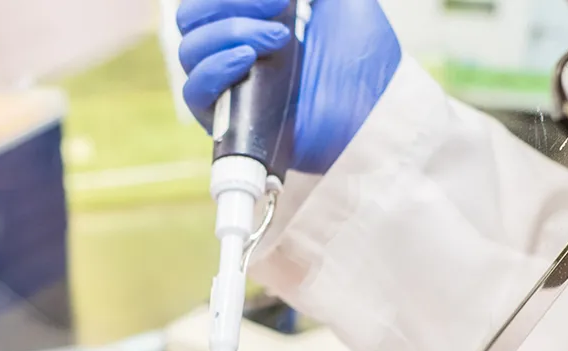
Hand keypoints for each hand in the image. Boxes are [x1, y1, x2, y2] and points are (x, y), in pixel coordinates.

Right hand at [178, 0, 401, 173]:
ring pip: (190, 50)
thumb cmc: (364, 58)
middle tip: (277, 7)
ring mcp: (228, 84)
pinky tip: (246, 59)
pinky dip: (214, 68)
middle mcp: (232, 48)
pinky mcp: (227, 121)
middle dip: (226, 3)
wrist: (376, 110)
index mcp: (250, 18)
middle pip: (191, 18)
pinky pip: (194, 92)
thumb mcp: (341, 2)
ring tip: (279, 39)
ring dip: (229, 32)